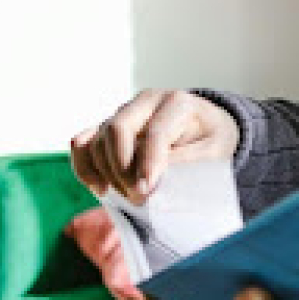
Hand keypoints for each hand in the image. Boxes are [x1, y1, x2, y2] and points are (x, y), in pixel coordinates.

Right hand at [70, 89, 239, 202]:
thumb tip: (151, 181)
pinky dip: (84, 167)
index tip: (147, 192)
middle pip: (117, 129)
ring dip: (106, 173)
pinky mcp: (108, 128)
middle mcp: (145, 102)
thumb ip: (187, 162)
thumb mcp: (215, 151)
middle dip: (122, 168)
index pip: (155, 132)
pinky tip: (100, 188)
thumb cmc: (211, 139)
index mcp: (177, 103)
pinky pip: (83, 144)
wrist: (206, 127)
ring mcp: (123, 114)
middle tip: (138, 197)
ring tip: (127, 197)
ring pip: (97, 139)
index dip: (148, 163)